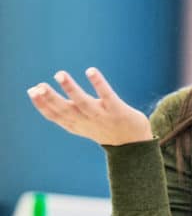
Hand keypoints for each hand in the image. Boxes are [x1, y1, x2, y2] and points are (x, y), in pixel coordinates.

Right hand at [27, 68, 152, 144]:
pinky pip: (107, 95)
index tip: (32, 90)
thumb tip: (42, 94)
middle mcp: (87, 121)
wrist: (134, 144)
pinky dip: (99, 83)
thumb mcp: (82, 124)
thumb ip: (65, 113)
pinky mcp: (118, 110)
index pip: (56, 116)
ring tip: (60, 74)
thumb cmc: (105, 129)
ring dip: (71, 89)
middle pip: (66, 110)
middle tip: (39, 86)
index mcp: (77, 125)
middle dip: (51, 99)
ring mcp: (103, 116)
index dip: (42, 105)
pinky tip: (91, 70)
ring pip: (84, 103)